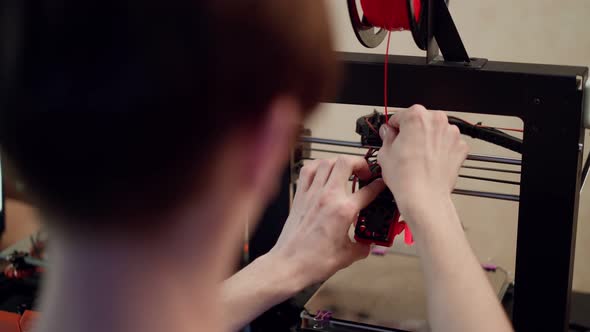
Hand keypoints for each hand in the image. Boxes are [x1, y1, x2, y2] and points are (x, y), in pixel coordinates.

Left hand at [268, 157, 384, 286]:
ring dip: (338, 163)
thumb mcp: (348, 256)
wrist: (289, 264)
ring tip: (345, 171)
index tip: (381, 185)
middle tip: (364, 172)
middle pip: (346, 163)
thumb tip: (368, 243)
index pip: (368, 190)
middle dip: (360, 163)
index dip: (379, 186)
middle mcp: (327, 196)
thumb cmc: (314, 261)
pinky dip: (317, 166)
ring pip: (326, 162)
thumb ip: (363, 246)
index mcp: (343, 210)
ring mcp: (312, 194)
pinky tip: (322, 172)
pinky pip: (307, 170)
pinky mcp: (300, 196)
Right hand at [377, 105, 468, 225]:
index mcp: (416, 116)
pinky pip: (448, 143)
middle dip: (413, 132)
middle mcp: (437, 120)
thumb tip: (388, 133)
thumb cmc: (406, 178)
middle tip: (405, 148)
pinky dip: (441, 150)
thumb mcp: (385, 153)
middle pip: (421, 121)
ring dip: (428, 139)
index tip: (393, 135)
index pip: (400, 116)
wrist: (424, 198)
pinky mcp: (460, 147)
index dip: (394, 128)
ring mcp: (451, 133)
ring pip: (435, 131)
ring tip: (418, 157)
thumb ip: (387, 137)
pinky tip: (431, 161)